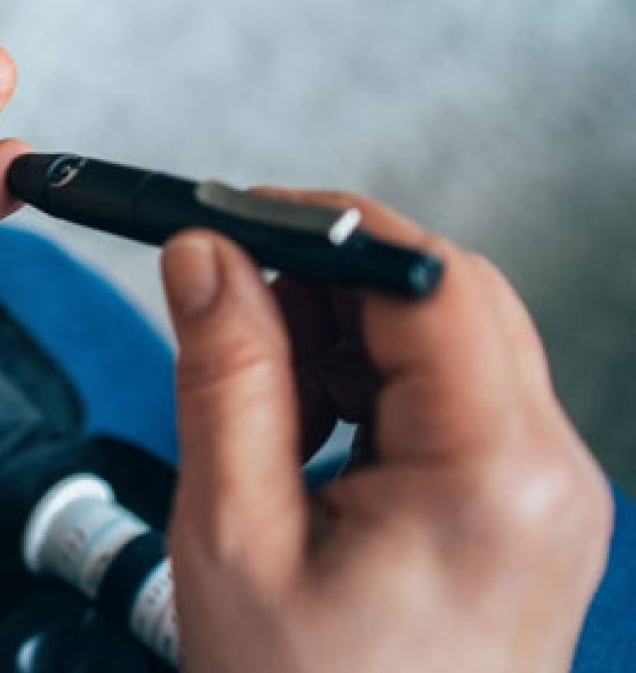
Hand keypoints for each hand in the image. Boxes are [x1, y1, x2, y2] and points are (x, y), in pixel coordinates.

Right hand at [160, 192, 611, 671]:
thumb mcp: (232, 535)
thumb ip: (225, 377)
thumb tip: (205, 253)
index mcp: (492, 475)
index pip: (430, 282)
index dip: (326, 228)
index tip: (231, 219)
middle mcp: (549, 473)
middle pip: (450, 298)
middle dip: (328, 281)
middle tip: (227, 309)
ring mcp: (548, 494)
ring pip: (449, 340)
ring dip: (345, 335)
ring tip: (261, 402)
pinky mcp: (525, 511)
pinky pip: (451, 399)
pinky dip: (370, 387)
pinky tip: (306, 439)